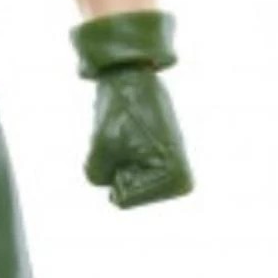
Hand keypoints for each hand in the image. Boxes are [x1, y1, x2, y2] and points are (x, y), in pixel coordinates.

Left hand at [84, 68, 193, 208]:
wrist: (133, 77)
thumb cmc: (122, 111)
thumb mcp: (98, 149)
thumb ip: (97, 176)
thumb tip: (107, 180)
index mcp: (176, 179)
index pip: (122, 200)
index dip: (115, 170)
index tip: (130, 144)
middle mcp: (181, 180)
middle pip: (123, 195)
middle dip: (115, 168)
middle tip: (128, 139)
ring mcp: (171, 171)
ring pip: (122, 183)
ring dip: (116, 161)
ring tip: (129, 136)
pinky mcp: (161, 161)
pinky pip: (124, 171)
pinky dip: (118, 156)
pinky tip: (130, 136)